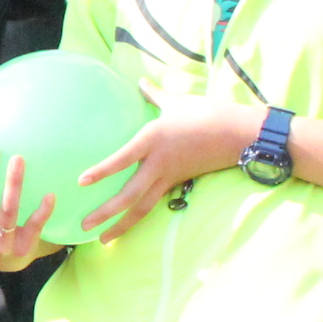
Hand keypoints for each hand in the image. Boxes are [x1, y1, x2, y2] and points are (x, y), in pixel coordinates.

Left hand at [73, 103, 255, 243]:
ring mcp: (169, 176)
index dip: (103, 171)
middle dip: (106, 213)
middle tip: (83, 227)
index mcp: (153, 139)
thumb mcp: (177, 101)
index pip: (123, 158)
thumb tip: (140, 81)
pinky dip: (138, 215)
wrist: (241, 134)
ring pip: (143, 207)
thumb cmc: (208, 113)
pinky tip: (124, 225)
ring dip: (122, 225)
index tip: (81, 181)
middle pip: (130, 195)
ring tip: (103, 241)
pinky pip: (154, 202)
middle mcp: (159, 163)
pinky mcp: (178, 182)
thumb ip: (153, 94)